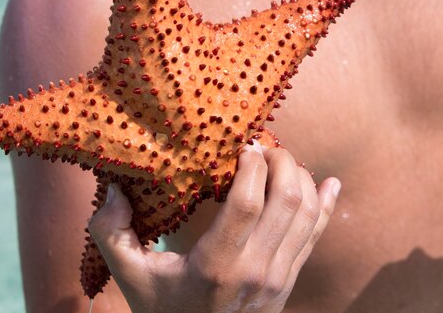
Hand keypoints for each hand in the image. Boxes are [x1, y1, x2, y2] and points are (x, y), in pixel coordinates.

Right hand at [88, 142, 340, 312]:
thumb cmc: (164, 310)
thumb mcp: (130, 276)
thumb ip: (112, 232)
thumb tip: (115, 189)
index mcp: (216, 265)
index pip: (248, 203)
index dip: (252, 166)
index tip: (243, 145)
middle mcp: (256, 270)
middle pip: (288, 200)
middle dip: (281, 162)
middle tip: (263, 147)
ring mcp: (278, 278)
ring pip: (307, 214)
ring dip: (300, 178)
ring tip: (280, 160)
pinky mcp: (288, 282)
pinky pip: (316, 236)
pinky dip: (326, 206)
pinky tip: (330, 184)